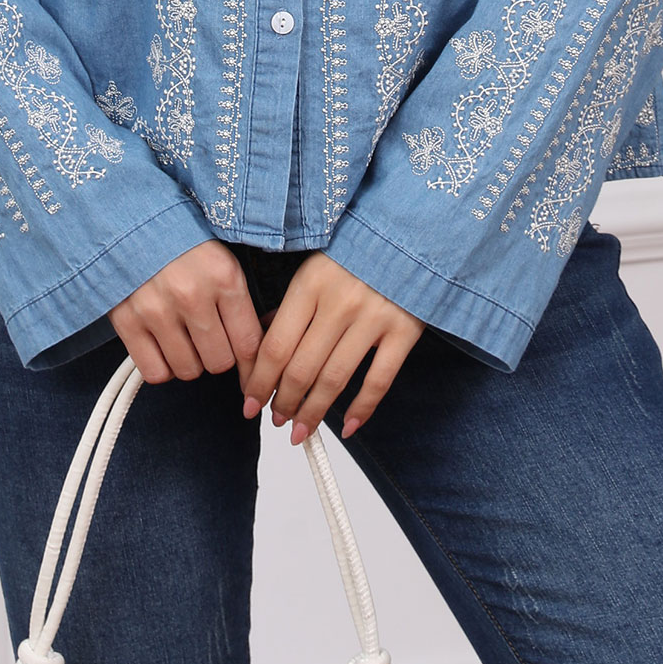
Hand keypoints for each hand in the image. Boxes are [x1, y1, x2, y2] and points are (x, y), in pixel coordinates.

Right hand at [109, 241, 263, 383]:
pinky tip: (163, 347)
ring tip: (184, 338)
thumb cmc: (180, 241)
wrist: (127, 218)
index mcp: (224, 277)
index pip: (249, 343)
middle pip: (219, 362)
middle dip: (217, 356)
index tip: (247, 366)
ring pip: (188, 370)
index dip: (251, 363)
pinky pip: (155, 372)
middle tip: (209, 340)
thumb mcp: (220, 259)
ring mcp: (157, 310)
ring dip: (189, 361)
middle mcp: (192, 295)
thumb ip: (238, 301)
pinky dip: (161, 367)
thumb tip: (256, 353)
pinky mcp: (127, 321)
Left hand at [240, 254, 422, 442]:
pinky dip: (362, 409)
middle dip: (284, 402)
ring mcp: (373, 318)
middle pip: (301, 368)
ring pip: (334, 379)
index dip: (259, 381)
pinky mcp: (403, 331)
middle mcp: (339, 303)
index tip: (250, 403)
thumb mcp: (315, 269)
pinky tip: (347, 427)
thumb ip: (290, 307)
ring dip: (313, 411)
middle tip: (275, 420)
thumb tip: (261, 344)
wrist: (412, 233)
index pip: (275, 345)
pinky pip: (379, 380)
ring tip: (300, 430)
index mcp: (310, 284)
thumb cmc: (357, 251)